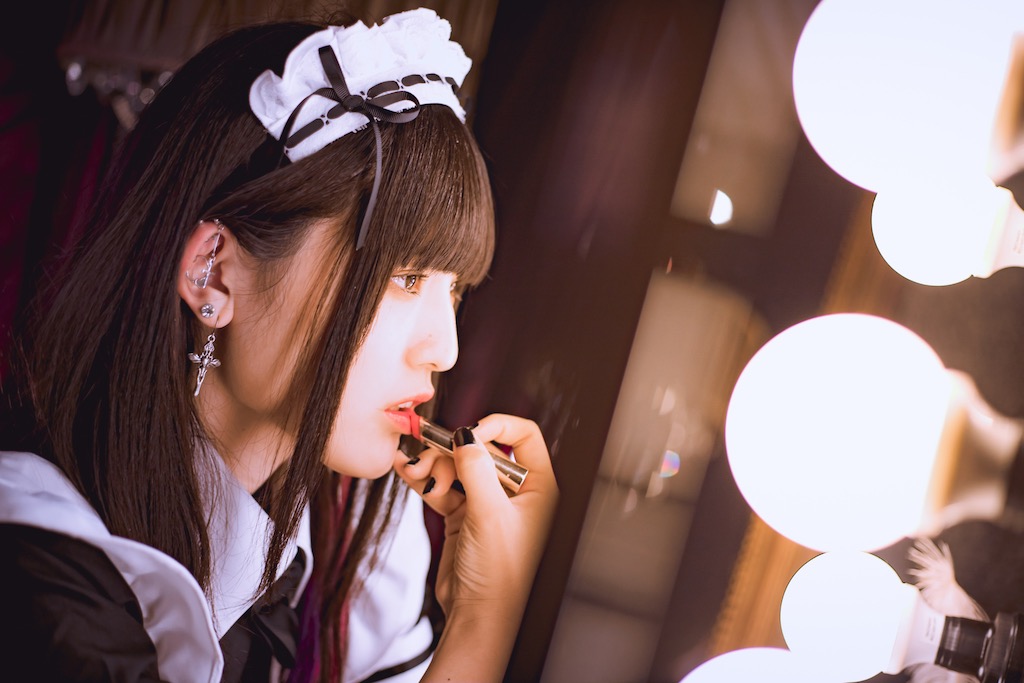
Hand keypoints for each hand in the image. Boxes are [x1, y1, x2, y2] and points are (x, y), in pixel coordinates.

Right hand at [407, 414, 557, 681]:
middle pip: (483, 449)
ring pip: (459, 467)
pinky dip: (426, 480)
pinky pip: (443, 487)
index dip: (497, 427)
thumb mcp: (490, 513)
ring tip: (414, 470)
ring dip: (434, 464)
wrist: (477, 618)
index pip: (524, 436)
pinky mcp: (463, 517)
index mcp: (539, 488)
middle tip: (429, 453)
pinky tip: (407, 472)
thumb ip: (476, 468)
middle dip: (452, 450)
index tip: (469, 432)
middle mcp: (515, 492)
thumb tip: (465, 434)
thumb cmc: (500, 575)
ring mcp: (487, 503)